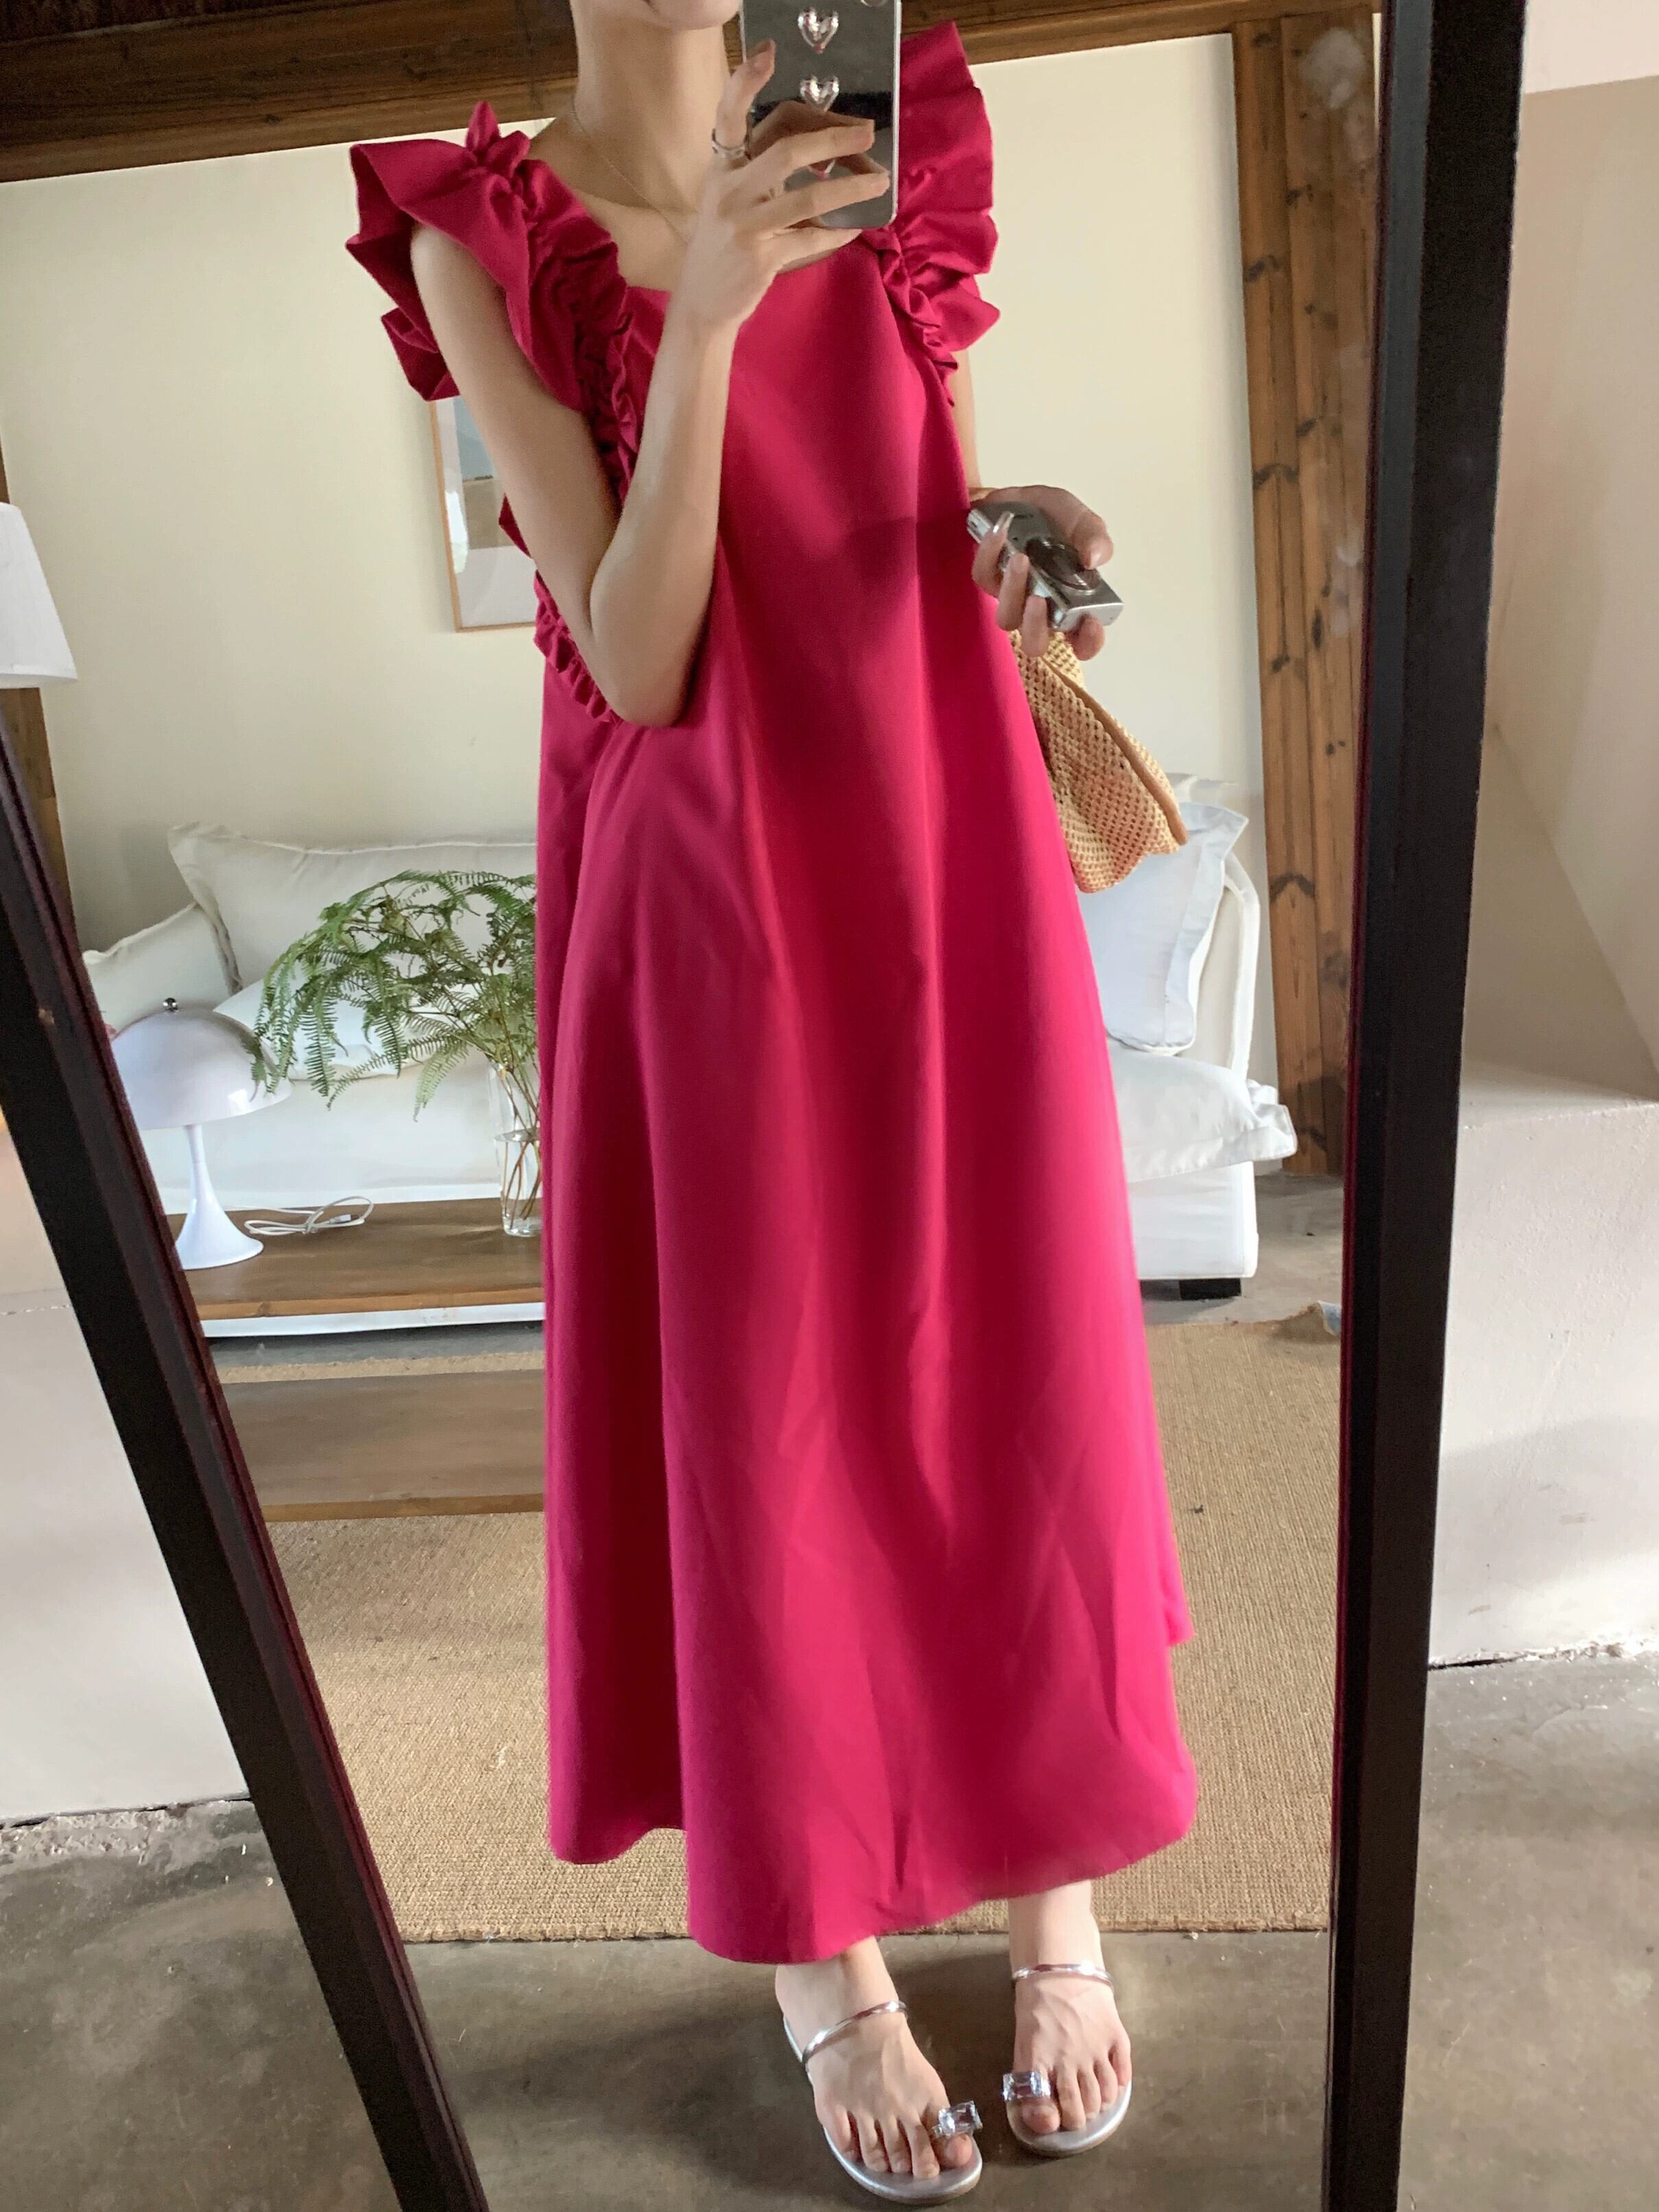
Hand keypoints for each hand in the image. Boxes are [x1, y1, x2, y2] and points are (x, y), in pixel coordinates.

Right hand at [673, 43, 890, 335]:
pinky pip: (811, 236)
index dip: (746, 82)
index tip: (768, 52)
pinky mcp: (761, 257)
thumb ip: (760, 172)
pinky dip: (838, 231)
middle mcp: (729, 191)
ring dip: (851, 187)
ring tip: (879, 182)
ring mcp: (744, 225)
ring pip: (809, 196)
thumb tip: (819, 148)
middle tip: (866, 135)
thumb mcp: (730, 200)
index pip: (729, 116)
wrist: (702, 303)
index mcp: (721, 169)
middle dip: (833, 140)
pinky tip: (855, 226)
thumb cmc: (724, 246)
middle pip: (787, 151)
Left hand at [969, 485, 1114, 659]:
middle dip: (1036, 627)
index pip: (1081, 641)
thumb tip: (1094, 559)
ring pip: (1006, 617)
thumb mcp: (1082, 522)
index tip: (1090, 623)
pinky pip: (984, 577)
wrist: (1021, 499)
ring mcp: (1011, 597)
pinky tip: (1002, 529)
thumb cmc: (1057, 518)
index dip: (1087, 641)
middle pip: (1035, 643)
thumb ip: (1094, 538)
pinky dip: (991, 552)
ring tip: (1021, 558)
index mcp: (1071, 603)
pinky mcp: (987, 578)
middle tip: (1040, 599)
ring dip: (1013, 590)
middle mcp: (1041, 609)